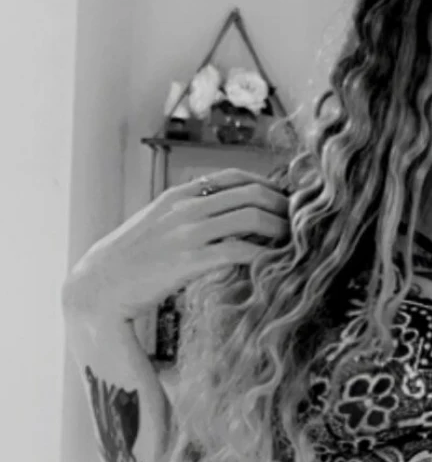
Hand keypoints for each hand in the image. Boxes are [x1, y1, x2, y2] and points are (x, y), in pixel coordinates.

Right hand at [63, 167, 292, 322]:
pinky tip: (274, 264)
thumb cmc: (131, 259)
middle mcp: (185, 207)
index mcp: (178, 195)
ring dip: (280, 229)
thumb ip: (188, 215)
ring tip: (294, 243)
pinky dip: (263, 256)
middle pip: (250, 193)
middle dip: (282, 206)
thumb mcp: (158, 224)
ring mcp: (188, 233)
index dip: (266, 185)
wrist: (100, 284)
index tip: (284, 200)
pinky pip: (239, 252)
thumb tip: (223, 219)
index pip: (233, 176)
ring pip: (251, 218)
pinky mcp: (189, 261)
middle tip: (301, 222)